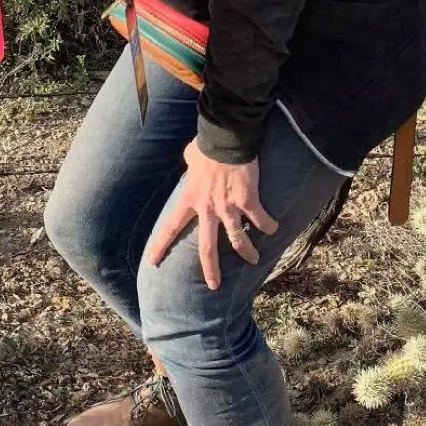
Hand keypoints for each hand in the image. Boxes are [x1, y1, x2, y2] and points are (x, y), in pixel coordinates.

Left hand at [145, 139, 278, 289]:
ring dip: (246, 252)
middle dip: (210, 269)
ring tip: (253, 260)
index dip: (160, 246)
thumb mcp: (190, 157)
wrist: (227, 139)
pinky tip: (273, 229)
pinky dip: (268, 225)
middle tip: (213, 285)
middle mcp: (207, 208)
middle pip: (207, 247)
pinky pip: (260, 219)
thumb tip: (191, 160)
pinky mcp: (248, 200)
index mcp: (189, 199)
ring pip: (237, 239)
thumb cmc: (207, 146)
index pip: (169, 227)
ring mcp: (228, 207)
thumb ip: (190, 165)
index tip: (152, 262)